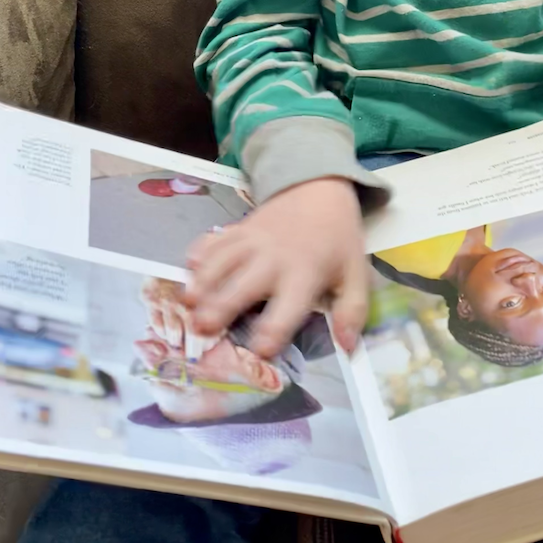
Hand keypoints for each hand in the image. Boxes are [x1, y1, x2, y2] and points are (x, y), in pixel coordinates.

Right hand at [184, 178, 365, 356]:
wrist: (318, 190)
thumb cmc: (337, 239)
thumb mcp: (355, 274)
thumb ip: (352, 311)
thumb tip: (348, 346)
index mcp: (304, 275)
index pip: (285, 310)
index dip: (271, 335)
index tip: (259, 352)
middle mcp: (273, 259)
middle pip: (241, 287)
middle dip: (220, 308)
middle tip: (202, 329)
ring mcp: (251, 241)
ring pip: (220, 263)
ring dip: (202, 283)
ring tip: (187, 304)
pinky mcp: (237, 229)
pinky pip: (212, 240)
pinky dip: (199, 253)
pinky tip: (188, 270)